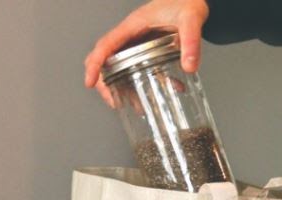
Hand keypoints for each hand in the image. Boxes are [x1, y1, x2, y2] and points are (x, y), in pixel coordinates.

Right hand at [84, 0, 208, 106]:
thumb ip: (191, 41)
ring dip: (125, 90)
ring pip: (119, 70)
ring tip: (138, 107)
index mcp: (133, 26)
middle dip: (105, 84)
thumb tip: (189, 66)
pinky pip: (136, 71)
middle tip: (115, 102)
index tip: (90, 82)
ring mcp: (137, 45)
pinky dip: (143, 86)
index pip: (105, 46)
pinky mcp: (146, 53)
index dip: (95, 65)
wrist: (192, 0)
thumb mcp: (190, 19)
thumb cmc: (186, 3)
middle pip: (105, 61)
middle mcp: (130, 37)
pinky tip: (159, 93)